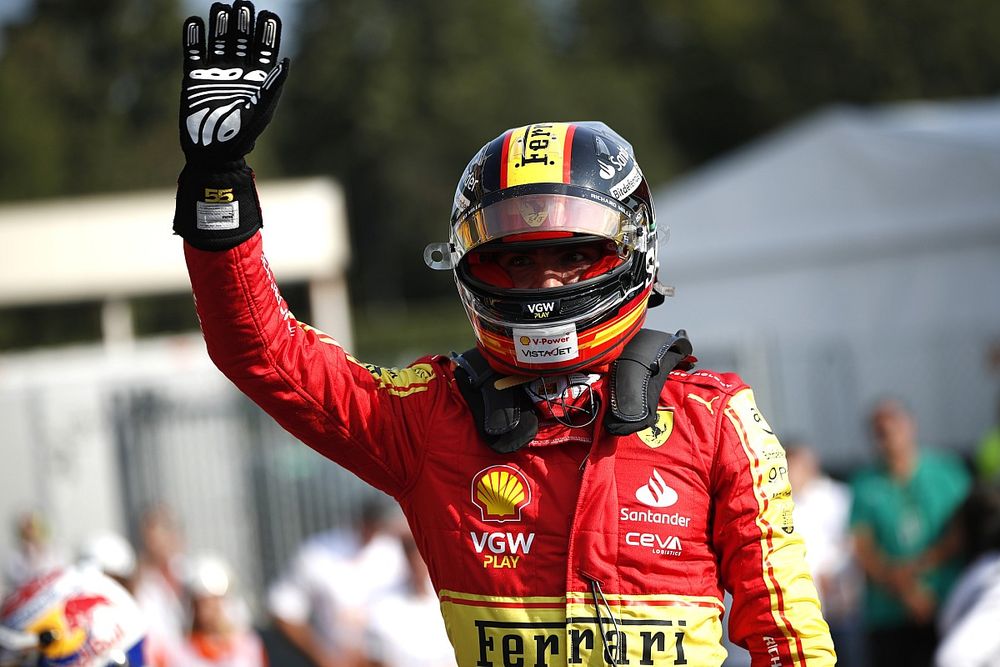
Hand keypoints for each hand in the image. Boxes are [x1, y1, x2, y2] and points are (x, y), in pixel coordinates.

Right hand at [179, 1, 288, 165]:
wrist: (213, 151)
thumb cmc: (242, 134)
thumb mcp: (262, 108)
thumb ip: (273, 84)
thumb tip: (286, 60)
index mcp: (258, 78)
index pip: (264, 48)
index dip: (266, 31)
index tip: (268, 14)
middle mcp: (237, 71)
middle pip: (241, 39)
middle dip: (242, 21)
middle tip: (243, 3)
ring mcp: (215, 72)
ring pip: (218, 40)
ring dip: (220, 23)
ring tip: (221, 7)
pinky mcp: (194, 77)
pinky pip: (193, 51)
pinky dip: (193, 37)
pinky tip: (194, 22)